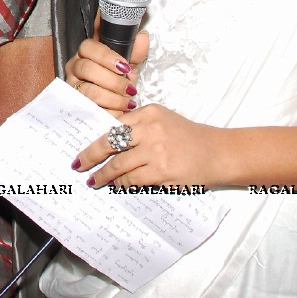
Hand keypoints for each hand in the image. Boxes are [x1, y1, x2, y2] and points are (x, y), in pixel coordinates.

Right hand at [65, 29, 148, 113]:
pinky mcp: (76, 105)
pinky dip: (108, 111)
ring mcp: (73, 86)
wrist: (113, 103)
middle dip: (112, 81)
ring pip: (88, 90)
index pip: (88, 46)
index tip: (125, 67)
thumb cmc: (117, 79)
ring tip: (127, 102)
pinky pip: (90, 109)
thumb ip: (135, 51)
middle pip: (87, 68)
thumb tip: (142, 37)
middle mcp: (75, 67)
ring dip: (112, 98)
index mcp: (86, 53)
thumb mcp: (127, 65)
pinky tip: (120, 111)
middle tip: (129, 89)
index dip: (106, 56)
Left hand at [72, 103, 226, 188]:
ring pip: (118, 164)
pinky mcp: (161, 171)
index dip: (96, 137)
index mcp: (149, 112)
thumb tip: (109, 142)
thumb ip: (140, 126)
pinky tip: (115, 185)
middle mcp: (150, 128)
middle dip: (90, 155)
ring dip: (103, 175)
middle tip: (78, 164)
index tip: (85, 147)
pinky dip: (121, 184)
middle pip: (109, 141)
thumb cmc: (190, 138)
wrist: (218, 153)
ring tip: (94, 180)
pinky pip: (132, 179)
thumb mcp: (164, 121)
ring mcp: (155, 150)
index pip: (114, 124)